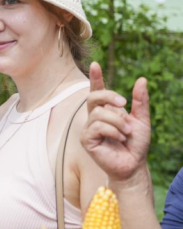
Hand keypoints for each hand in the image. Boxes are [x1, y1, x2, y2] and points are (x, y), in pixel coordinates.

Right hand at [81, 62, 150, 182]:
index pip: (97, 91)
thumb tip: (141, 79)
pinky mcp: (86, 139)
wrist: (134, 164)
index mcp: (106, 111)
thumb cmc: (136, 144)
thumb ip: (140, 101)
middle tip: (125, 104)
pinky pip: (97, 126)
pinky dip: (113, 131)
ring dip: (118, 122)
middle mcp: (94, 118)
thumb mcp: (142, 120)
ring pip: (99, 113)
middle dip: (109, 96)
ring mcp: (88, 128)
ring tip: (126, 134)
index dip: (95, 78)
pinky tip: (119, 139)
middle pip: (93, 97)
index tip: (95, 64)